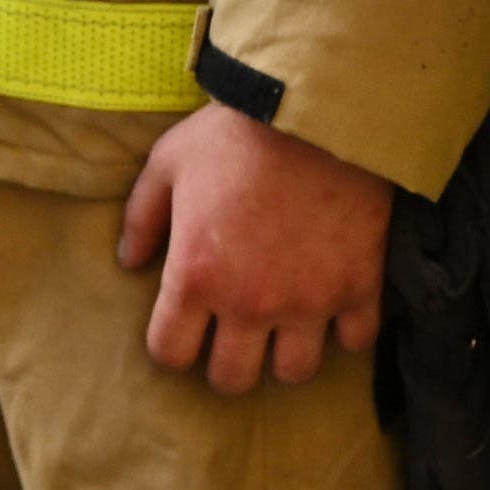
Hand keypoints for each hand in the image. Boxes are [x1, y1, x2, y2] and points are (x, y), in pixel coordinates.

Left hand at [120, 103, 388, 393]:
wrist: (318, 109)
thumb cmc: (235, 134)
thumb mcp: (169, 162)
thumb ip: (142, 217)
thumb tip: (129, 262)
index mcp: (197, 277)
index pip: (171, 354)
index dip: (173, 346)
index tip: (184, 328)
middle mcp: (251, 303)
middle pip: (233, 379)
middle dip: (228, 362)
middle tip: (235, 335)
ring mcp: (309, 301)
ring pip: (295, 372)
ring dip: (286, 354)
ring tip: (285, 326)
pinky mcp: (360, 287)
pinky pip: (356, 340)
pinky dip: (346, 329)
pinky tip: (334, 302)